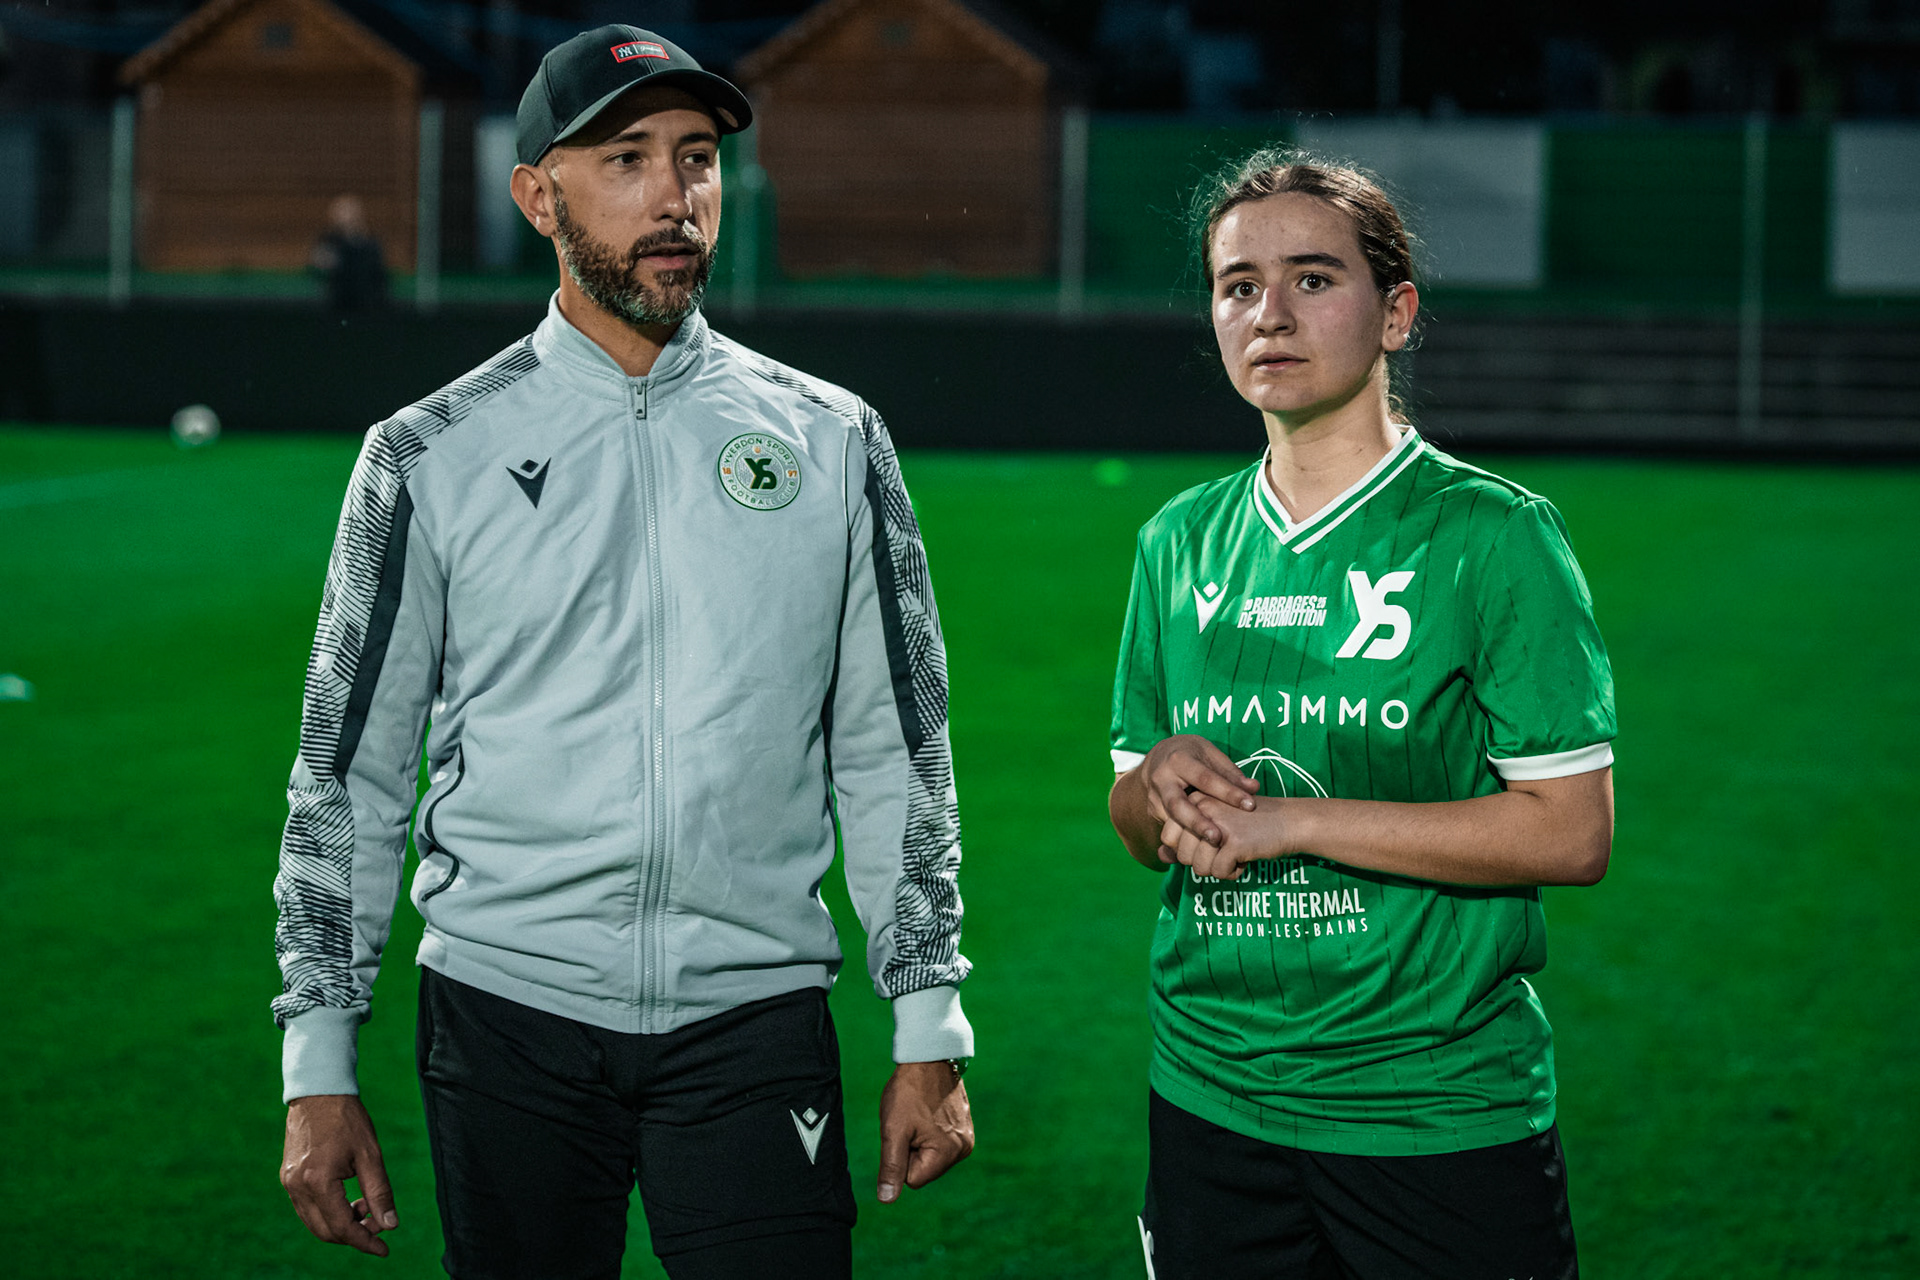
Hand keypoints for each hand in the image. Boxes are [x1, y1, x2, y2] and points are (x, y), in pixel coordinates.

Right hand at [281, 1094, 396, 1256]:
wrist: (319, 1092)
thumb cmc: (347, 1119)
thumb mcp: (370, 1154)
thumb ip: (379, 1192)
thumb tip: (390, 1225)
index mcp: (317, 1181)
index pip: (342, 1227)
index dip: (365, 1242)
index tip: (384, 1249)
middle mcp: (297, 1186)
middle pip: (325, 1231)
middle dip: (354, 1234)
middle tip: (379, 1224)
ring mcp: (289, 1183)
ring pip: (314, 1223)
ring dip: (341, 1224)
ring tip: (365, 1206)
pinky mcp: (287, 1177)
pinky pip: (307, 1208)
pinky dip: (328, 1212)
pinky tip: (349, 1199)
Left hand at [876, 1061, 972, 1203]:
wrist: (929, 1057)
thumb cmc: (908, 1092)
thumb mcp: (893, 1130)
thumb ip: (891, 1167)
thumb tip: (886, 1199)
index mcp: (947, 1153)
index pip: (912, 1180)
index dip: (900, 1157)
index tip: (904, 1131)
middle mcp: (963, 1150)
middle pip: (924, 1170)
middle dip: (911, 1150)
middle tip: (910, 1122)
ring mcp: (966, 1139)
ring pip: (930, 1158)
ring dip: (919, 1142)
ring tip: (919, 1116)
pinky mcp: (965, 1129)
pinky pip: (939, 1145)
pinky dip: (929, 1133)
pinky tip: (928, 1113)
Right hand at [1141, 735, 1257, 851]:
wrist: (1158, 756)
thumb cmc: (1192, 754)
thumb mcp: (1210, 754)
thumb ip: (1230, 773)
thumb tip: (1253, 788)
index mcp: (1179, 760)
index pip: (1206, 779)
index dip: (1228, 793)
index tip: (1250, 805)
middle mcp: (1162, 779)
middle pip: (1178, 805)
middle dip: (1198, 823)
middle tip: (1218, 838)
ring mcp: (1154, 797)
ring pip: (1172, 821)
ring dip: (1191, 836)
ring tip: (1212, 848)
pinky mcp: (1153, 811)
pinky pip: (1170, 828)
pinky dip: (1185, 839)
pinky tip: (1201, 849)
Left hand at [1163, 795, 1295, 879]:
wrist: (1289, 821)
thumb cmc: (1250, 825)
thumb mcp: (1214, 826)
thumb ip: (1185, 839)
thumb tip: (1160, 856)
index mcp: (1194, 800)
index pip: (1168, 837)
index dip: (1188, 850)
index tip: (1210, 843)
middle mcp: (1202, 808)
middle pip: (1182, 856)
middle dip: (1204, 862)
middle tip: (1225, 850)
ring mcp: (1217, 824)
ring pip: (1199, 868)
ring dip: (1219, 869)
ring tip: (1236, 853)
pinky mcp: (1234, 842)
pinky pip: (1220, 873)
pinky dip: (1234, 872)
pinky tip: (1245, 858)